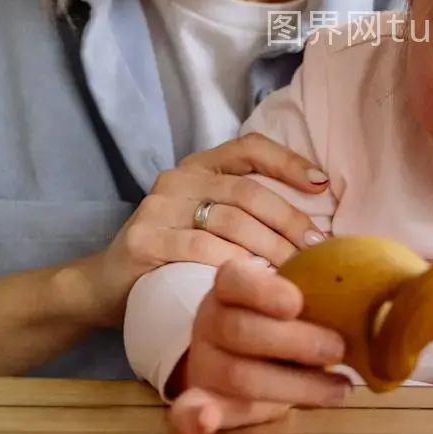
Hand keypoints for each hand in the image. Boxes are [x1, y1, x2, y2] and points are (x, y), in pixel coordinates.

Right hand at [71, 134, 329, 327]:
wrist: (108, 285)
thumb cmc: (174, 256)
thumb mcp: (209, 223)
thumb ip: (247, 212)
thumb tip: (314, 225)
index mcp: (199, 167)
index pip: (250, 148)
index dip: (289, 162)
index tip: (323, 186)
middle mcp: (178, 179)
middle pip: (248, 192)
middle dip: (289, 221)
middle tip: (317, 251)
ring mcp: (158, 207)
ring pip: (230, 222)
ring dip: (271, 249)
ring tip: (296, 273)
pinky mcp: (145, 240)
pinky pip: (202, 249)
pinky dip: (235, 265)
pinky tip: (256, 282)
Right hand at [167, 259, 350, 433]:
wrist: (245, 356)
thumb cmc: (282, 321)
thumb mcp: (295, 299)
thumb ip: (323, 293)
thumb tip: (394, 288)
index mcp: (230, 286)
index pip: (237, 280)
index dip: (265, 291)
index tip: (296, 303)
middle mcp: (211, 321)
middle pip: (241, 330)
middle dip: (295, 342)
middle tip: (338, 349)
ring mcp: (205, 363)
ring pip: (239, 376)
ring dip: (294, 387)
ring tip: (339, 389)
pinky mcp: (205, 402)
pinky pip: (186, 413)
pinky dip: (194, 418)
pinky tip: (205, 421)